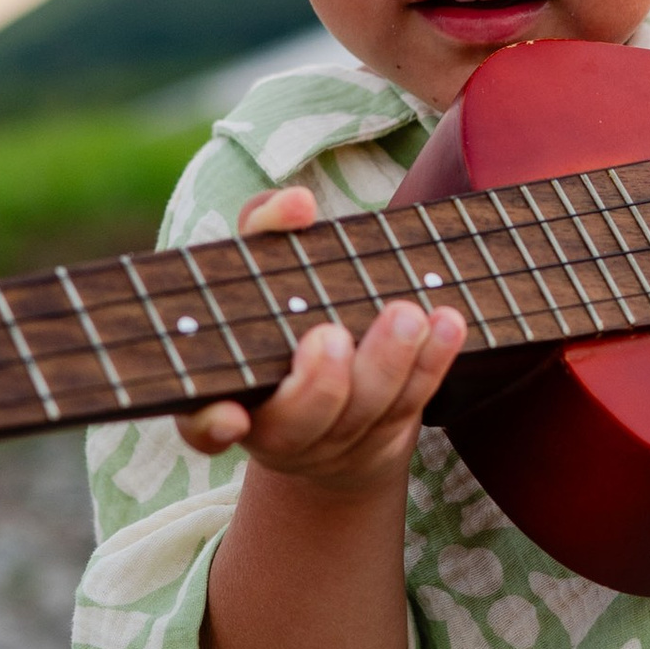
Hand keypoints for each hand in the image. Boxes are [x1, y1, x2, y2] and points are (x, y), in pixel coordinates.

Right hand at [175, 184, 465, 497]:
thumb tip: (297, 205)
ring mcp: (332, 443)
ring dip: (389, 366)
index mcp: (222, 394)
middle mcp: (273, 431)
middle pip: (296, 425)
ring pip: (362, 416)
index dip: (211, 426)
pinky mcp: (382, 436)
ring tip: (408, 317)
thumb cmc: (275, 302)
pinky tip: (448, 325)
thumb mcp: (256, 261)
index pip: (201, 424)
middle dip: (318, 386)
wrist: (323, 381)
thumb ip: (263, 227)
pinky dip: (431, 366)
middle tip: (332, 337)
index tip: (229, 416)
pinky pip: (411, 403)